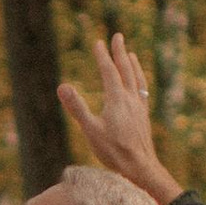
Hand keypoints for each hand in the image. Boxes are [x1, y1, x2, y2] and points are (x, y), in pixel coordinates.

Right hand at [56, 35, 177, 204]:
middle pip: (126, 70)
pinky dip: (140, 80)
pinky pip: (143, 91)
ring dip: (133, 64)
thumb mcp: (90, 130)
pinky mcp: (144, 116)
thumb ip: (77, 107)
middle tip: (117, 36)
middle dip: (120, 52)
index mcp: (117, 99)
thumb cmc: (113, 151)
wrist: (140, 167)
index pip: (109, 71)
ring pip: (137, 79)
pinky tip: (139, 84)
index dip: (103, 56)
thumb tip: (62, 86)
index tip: (98, 42)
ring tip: (130, 54)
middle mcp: (131, 99)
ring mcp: (140, 107)